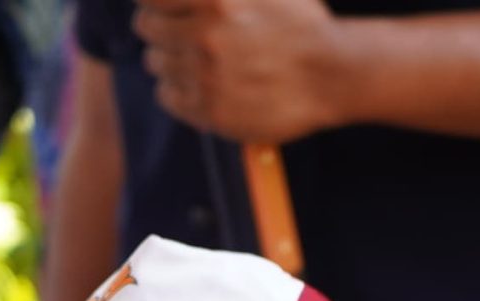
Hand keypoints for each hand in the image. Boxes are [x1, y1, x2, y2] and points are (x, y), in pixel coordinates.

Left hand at [134, 0, 349, 143]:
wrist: (332, 74)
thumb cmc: (298, 23)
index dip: (153, 0)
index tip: (163, 5)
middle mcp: (206, 35)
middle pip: (147, 28)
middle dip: (159, 27)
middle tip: (182, 32)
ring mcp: (206, 76)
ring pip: (155, 63)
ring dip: (170, 59)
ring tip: (200, 59)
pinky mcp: (210, 110)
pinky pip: (167, 96)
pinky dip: (176, 88)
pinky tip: (200, 82)